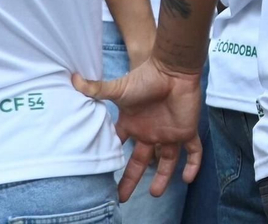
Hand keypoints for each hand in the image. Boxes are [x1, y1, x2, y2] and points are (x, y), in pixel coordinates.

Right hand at [73, 57, 202, 201]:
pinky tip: (188, 179)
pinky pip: (193, 151)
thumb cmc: (146, 78)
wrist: (173, 70)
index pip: (120, 146)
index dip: (111, 159)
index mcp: (133, 125)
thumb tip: (73, 79)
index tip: (101, 174)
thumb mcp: (119, 88)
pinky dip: (193, 165)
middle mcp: (150, 132)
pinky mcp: (187, 130)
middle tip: (122, 197)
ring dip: (163, 177)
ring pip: (167, 161)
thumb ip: (97, 89)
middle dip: (131, 178)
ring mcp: (169, 133)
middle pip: (140, 161)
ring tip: (155, 194)